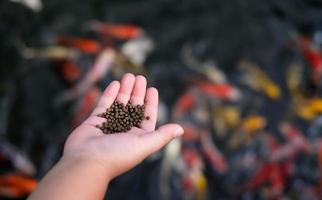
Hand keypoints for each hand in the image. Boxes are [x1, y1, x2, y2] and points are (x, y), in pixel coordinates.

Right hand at [62, 73, 183, 179]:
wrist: (86, 162)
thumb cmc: (117, 154)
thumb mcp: (144, 144)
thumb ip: (162, 135)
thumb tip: (180, 129)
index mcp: (138, 137)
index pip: (147, 116)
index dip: (150, 103)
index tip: (152, 89)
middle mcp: (124, 131)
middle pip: (133, 107)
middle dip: (137, 92)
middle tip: (140, 77)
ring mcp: (109, 125)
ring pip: (119, 104)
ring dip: (125, 90)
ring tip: (129, 76)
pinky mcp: (94, 121)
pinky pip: (104, 105)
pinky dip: (110, 94)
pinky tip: (115, 83)